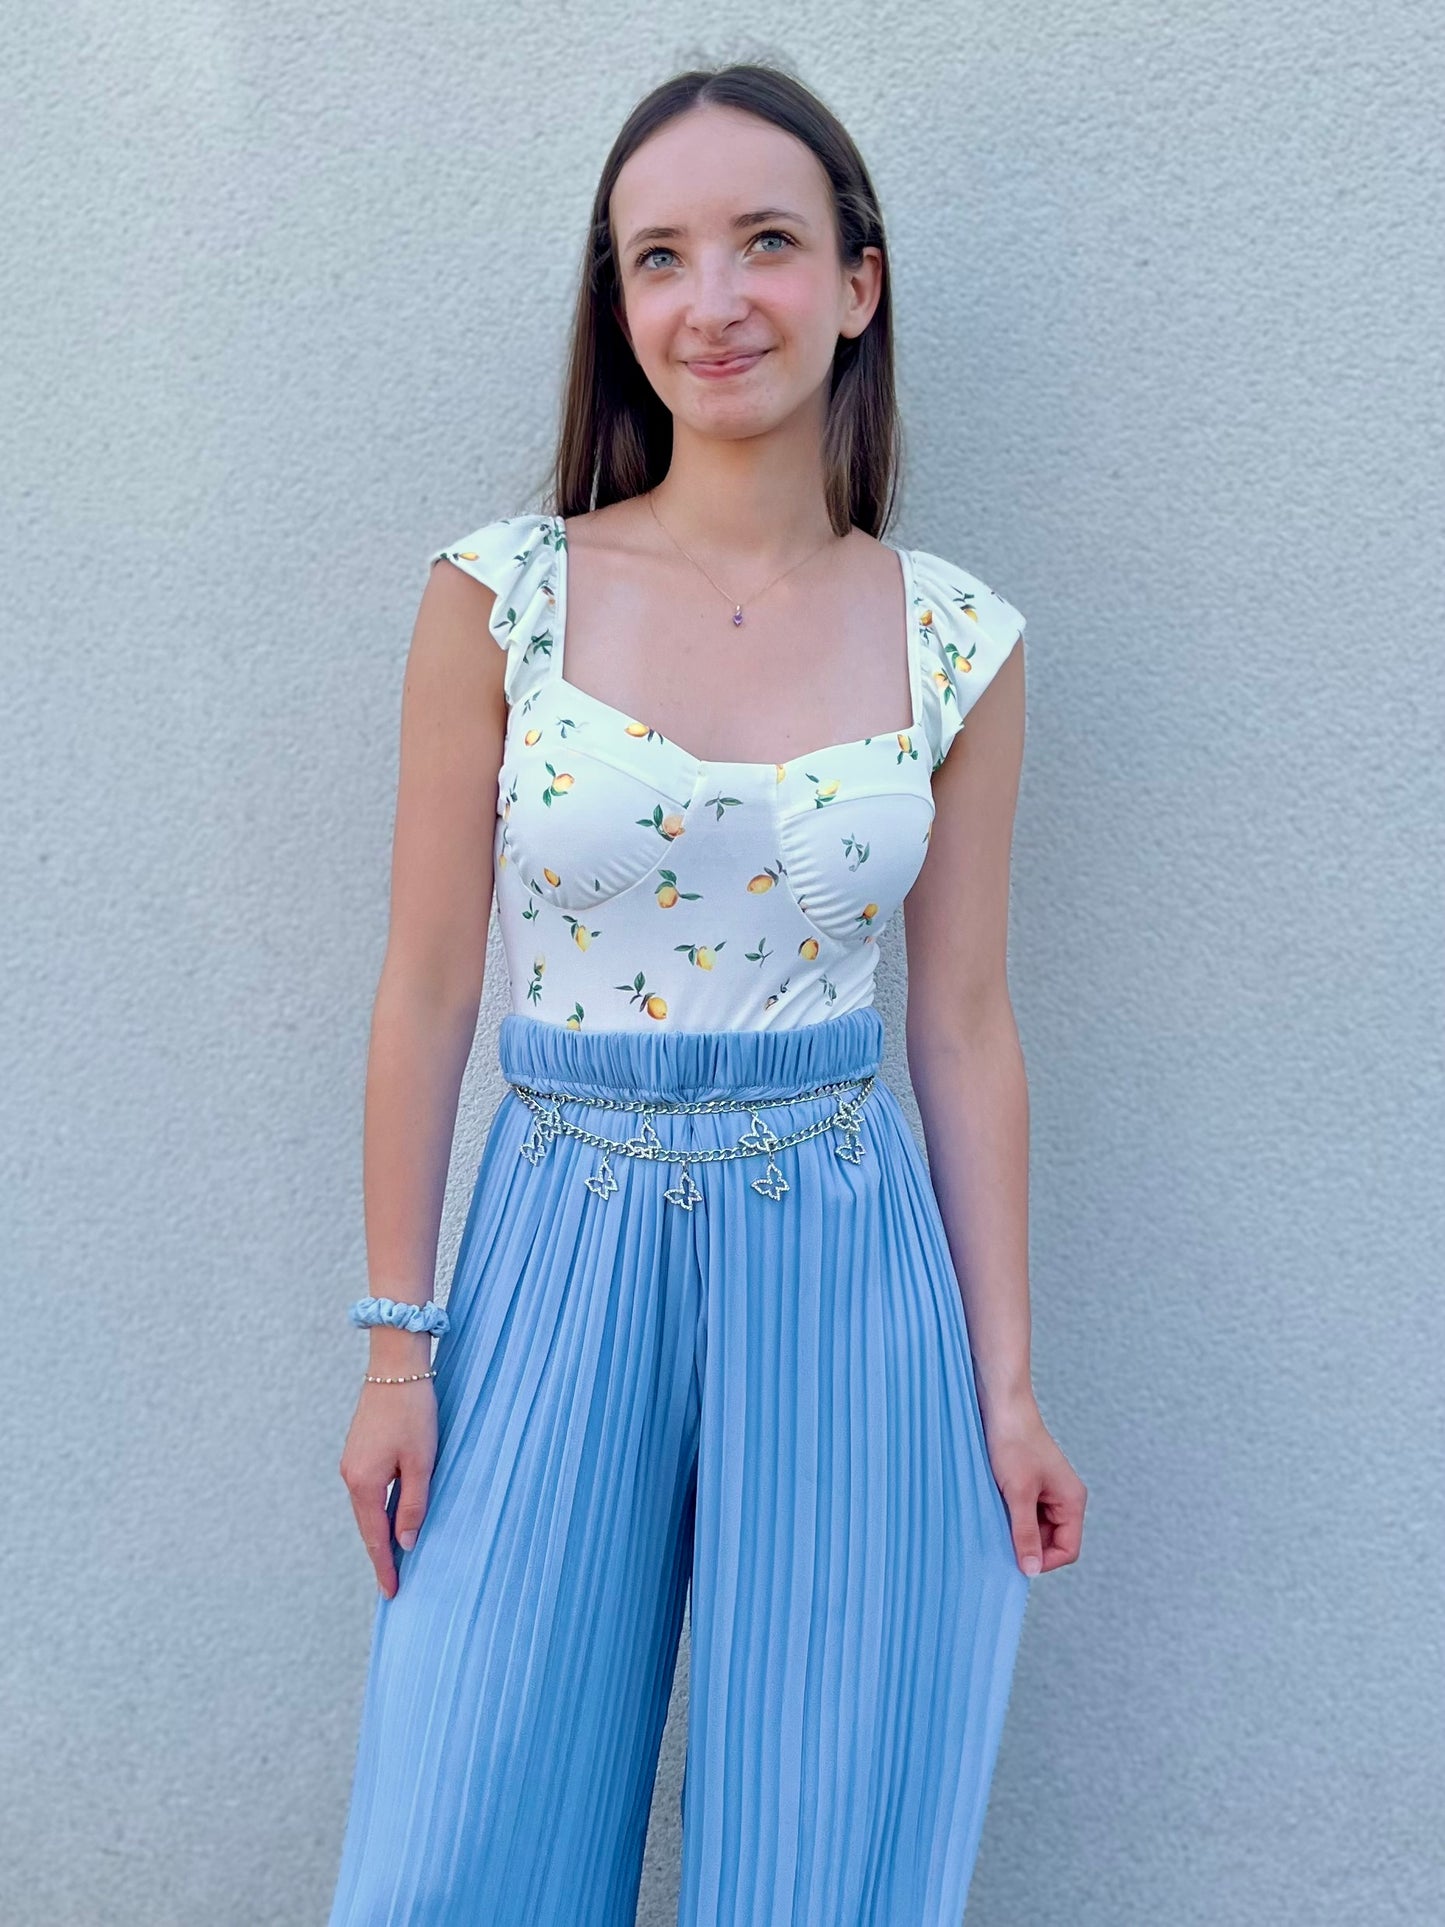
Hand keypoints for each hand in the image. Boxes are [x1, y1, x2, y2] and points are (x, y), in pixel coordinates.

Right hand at [339, 1378, 437, 1597]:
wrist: (395, 1367)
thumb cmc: (413, 1412)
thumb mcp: (421, 1461)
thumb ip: (413, 1503)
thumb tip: (406, 1541)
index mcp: (364, 1483)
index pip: (376, 1537)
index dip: (385, 1566)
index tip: (392, 1593)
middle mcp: (351, 1476)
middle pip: (367, 1526)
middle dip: (380, 1554)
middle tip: (392, 1584)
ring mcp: (352, 1463)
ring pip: (368, 1508)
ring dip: (380, 1531)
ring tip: (396, 1557)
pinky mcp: (358, 1451)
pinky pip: (369, 1491)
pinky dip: (379, 1509)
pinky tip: (392, 1516)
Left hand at [980, 1397, 1086, 1577]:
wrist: (1001, 1406)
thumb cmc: (1014, 1443)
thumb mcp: (1018, 1493)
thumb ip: (1025, 1533)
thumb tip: (1031, 1569)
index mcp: (1072, 1501)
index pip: (1067, 1549)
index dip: (1043, 1560)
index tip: (1016, 1559)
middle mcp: (1064, 1498)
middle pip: (1051, 1541)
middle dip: (1028, 1544)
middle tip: (1001, 1538)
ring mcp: (1047, 1492)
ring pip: (1035, 1528)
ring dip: (1017, 1529)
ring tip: (997, 1518)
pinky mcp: (1030, 1485)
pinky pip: (1025, 1513)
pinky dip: (1011, 1516)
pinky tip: (995, 1508)